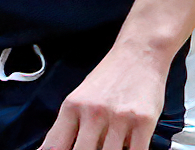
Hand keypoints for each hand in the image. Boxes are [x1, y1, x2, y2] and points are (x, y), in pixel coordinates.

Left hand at [37, 44, 167, 149]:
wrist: (138, 54)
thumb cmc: (109, 76)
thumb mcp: (79, 97)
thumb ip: (67, 125)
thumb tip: (51, 148)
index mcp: (72, 106)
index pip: (55, 145)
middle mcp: (93, 112)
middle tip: (89, 148)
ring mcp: (118, 118)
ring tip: (108, 146)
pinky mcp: (143, 121)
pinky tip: (126, 147)